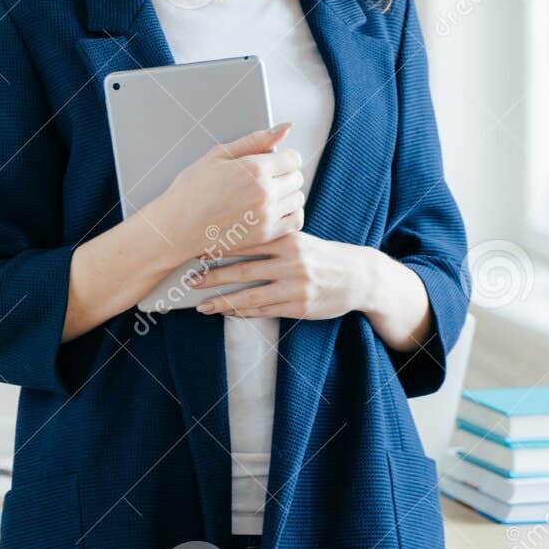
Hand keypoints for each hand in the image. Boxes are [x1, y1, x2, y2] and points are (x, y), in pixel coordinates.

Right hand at [141, 123, 305, 262]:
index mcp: (254, 169)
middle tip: (263, 179)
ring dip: (287, 195)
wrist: (176, 226)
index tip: (269, 163)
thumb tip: (286, 127)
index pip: (293, 158)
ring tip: (265, 195)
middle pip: (297, 178)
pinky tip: (272, 210)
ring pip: (298, 199)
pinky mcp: (265, 235)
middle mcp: (264, 193)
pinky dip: (289, 214)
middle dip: (284, 175)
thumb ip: (256, 140)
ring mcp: (266, 216)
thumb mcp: (218, 155)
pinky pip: (296, 221)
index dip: (281, 158)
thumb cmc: (192, 190)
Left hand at [190, 233, 375, 320]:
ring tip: (202, 305)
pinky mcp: (300, 307)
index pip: (247, 242)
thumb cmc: (323, 255)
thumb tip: (234, 236)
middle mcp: (291, 262)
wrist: (359, 277)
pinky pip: (265, 310)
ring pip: (251, 295)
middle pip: (243, 269)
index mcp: (288, 240)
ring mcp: (295, 287)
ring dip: (223, 301)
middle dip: (213, 276)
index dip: (219, 248)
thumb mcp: (301, 238)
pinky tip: (227, 312)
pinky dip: (244, 312)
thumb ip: (273, 238)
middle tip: (190, 280)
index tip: (195, 250)